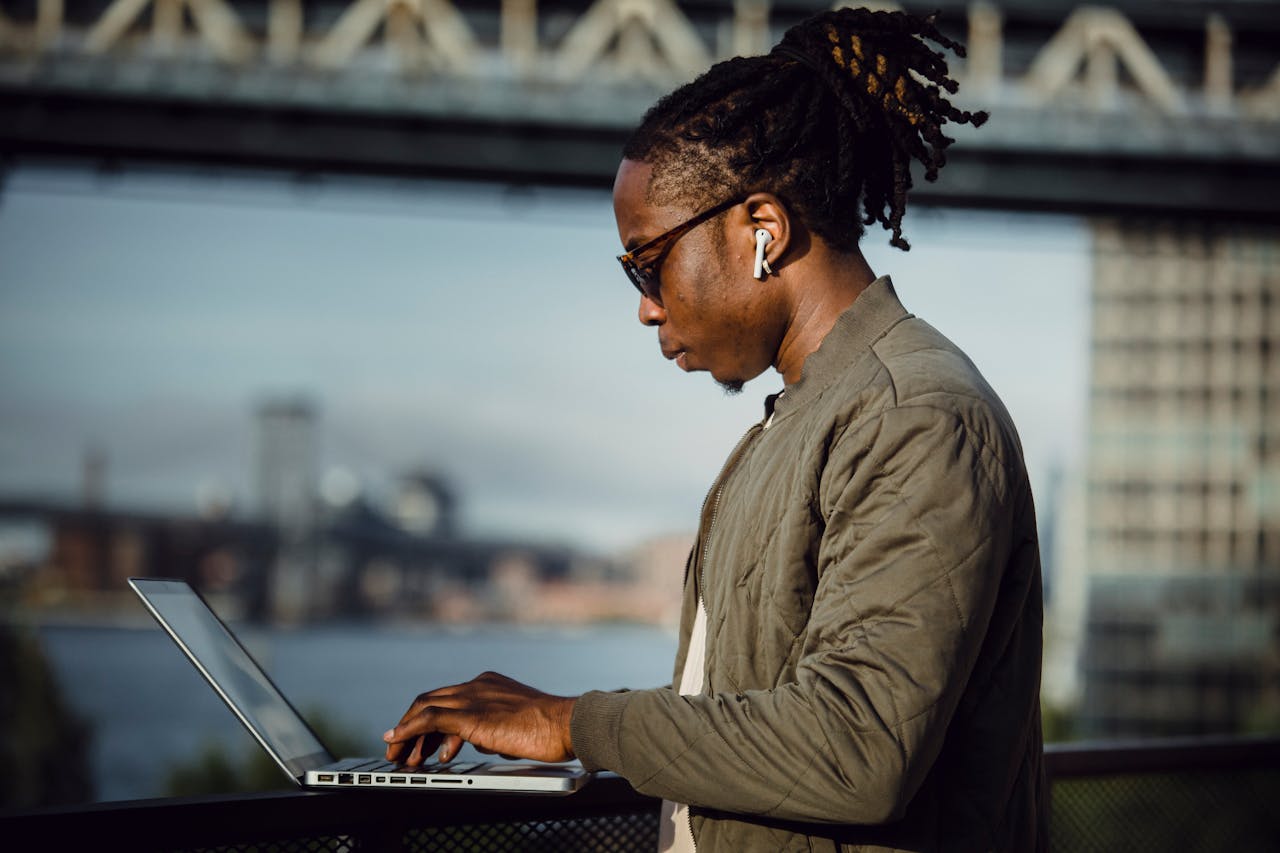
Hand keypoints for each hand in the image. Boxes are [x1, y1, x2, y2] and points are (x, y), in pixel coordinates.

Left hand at [382, 671, 577, 764]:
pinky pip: (429, 719)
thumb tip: (479, 741)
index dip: (427, 718)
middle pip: (430, 700)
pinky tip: (398, 741)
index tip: (419, 738)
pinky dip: (408, 730)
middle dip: (410, 725)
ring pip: (424, 707)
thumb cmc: (552, 729)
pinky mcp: (472, 715)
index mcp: (489, 684)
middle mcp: (478, 685)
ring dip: (405, 731)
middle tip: (400, 748)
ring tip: (397, 753)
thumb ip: (494, 728)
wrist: (568, 724)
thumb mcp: (516, 725)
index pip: (448, 697)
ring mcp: (474, 698)